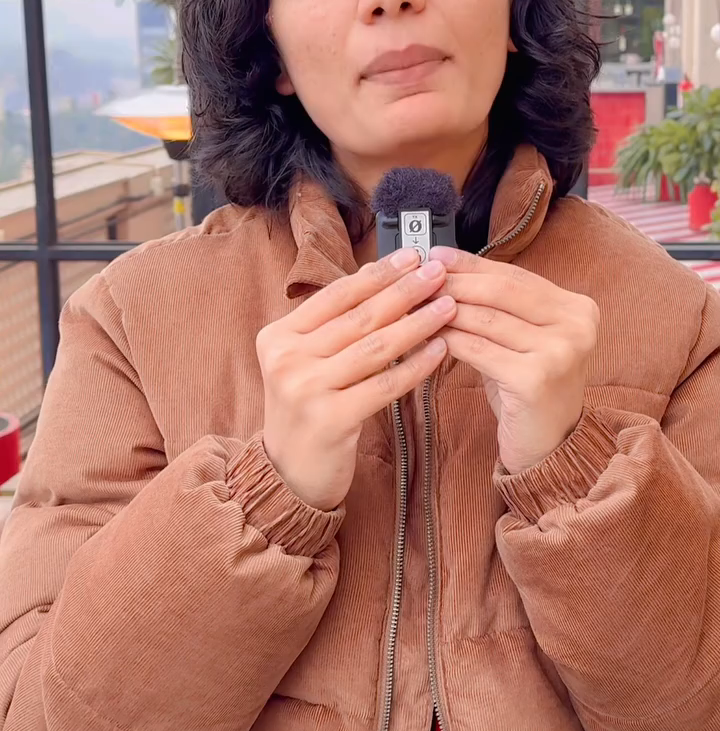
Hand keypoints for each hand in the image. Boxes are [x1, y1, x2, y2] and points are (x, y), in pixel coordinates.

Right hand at [257, 250, 455, 509]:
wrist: (289, 474)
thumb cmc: (309, 409)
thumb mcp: (306, 361)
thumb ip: (334, 326)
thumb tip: (383, 278)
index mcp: (278, 336)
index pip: (336, 295)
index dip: (377, 274)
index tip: (412, 256)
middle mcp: (286, 359)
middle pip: (358, 317)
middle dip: (404, 291)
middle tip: (438, 273)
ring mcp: (306, 389)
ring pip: (375, 348)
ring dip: (417, 324)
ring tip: (448, 306)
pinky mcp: (331, 420)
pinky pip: (385, 385)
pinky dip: (416, 366)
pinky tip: (440, 351)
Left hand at [430, 247, 599, 474]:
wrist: (548, 445)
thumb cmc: (527, 387)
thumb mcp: (521, 338)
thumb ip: (499, 305)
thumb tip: (446, 267)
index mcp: (577, 308)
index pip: (515, 276)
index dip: (473, 264)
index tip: (437, 255)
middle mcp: (576, 326)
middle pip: (501, 292)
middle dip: (455, 282)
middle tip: (418, 278)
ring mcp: (560, 352)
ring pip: (486, 319)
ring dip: (444, 310)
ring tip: (415, 305)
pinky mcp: (535, 379)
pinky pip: (479, 350)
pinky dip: (449, 340)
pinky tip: (428, 336)